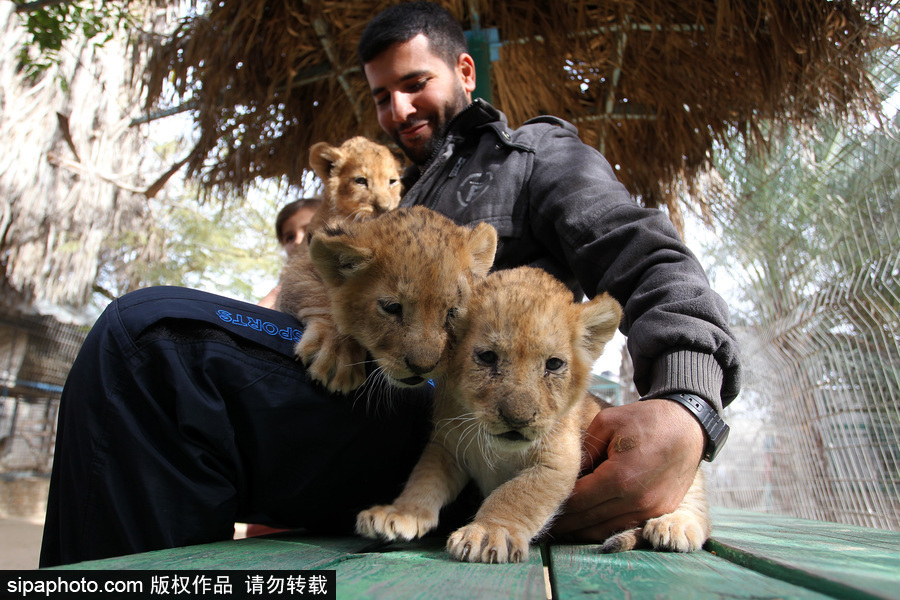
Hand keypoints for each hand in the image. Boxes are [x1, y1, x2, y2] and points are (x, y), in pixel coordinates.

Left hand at [551, 399, 703, 540]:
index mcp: (619, 477)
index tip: (542, 505)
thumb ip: (585, 451)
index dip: (558, 505)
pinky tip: (588, 524)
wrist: (687, 426)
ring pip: (606, 529)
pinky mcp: (660, 512)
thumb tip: (567, 474)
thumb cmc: (645, 420)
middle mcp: (635, 500)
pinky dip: (605, 527)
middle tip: (543, 523)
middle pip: (588, 520)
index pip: (578, 501)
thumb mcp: (607, 423)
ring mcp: (650, 509)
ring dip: (583, 530)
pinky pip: (625, 526)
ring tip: (563, 527)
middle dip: (565, 522)